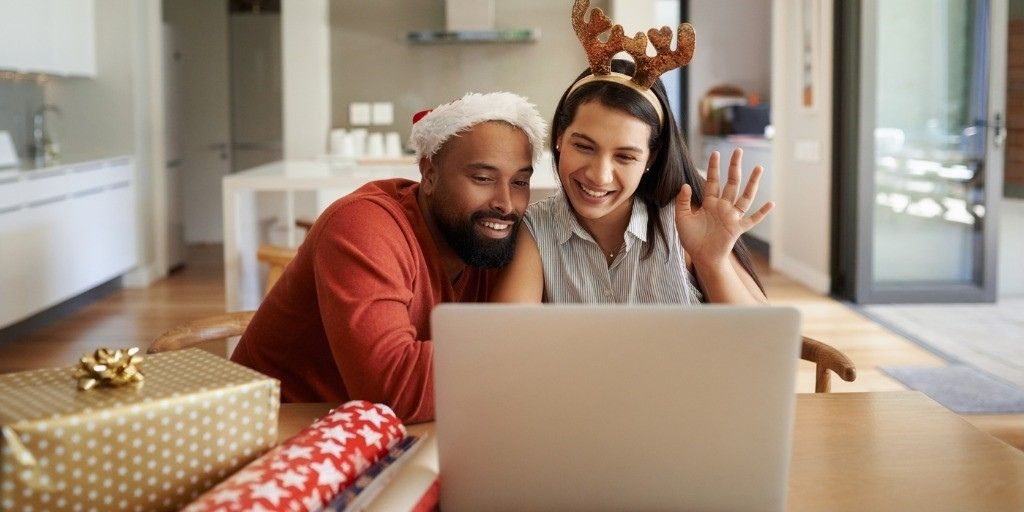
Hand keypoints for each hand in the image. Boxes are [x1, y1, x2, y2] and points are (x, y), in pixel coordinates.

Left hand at [675, 149, 773, 266]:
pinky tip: (771, 203)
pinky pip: (752, 219)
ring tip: (758, 168)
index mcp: (709, 203)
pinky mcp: (738, 228)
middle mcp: (723, 207)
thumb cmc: (691, 239)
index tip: (715, 153)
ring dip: (752, 183)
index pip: (712, 181)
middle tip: (738, 150)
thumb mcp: (682, 219)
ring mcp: (732, 217)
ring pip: (745, 196)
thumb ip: (682, 202)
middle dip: (734, 167)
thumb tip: (685, 185)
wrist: (701, 257)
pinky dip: (762, 213)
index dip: (713, 168)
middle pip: (731, 183)